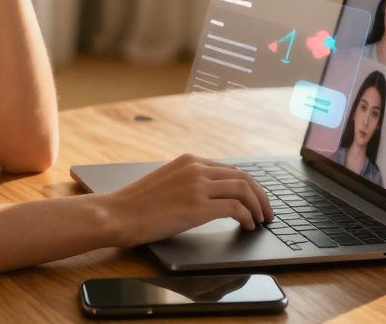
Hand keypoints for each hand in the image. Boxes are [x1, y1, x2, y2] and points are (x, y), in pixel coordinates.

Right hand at [100, 154, 273, 247]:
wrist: (118, 213)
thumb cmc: (137, 204)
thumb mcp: (167, 182)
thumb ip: (188, 182)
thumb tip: (210, 195)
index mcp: (190, 161)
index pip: (231, 169)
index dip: (249, 185)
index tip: (256, 199)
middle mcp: (196, 168)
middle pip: (243, 177)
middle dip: (260, 195)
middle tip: (267, 211)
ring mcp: (197, 186)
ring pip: (244, 190)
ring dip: (258, 207)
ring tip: (261, 220)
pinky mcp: (197, 207)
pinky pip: (235, 208)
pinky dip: (247, 217)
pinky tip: (247, 226)